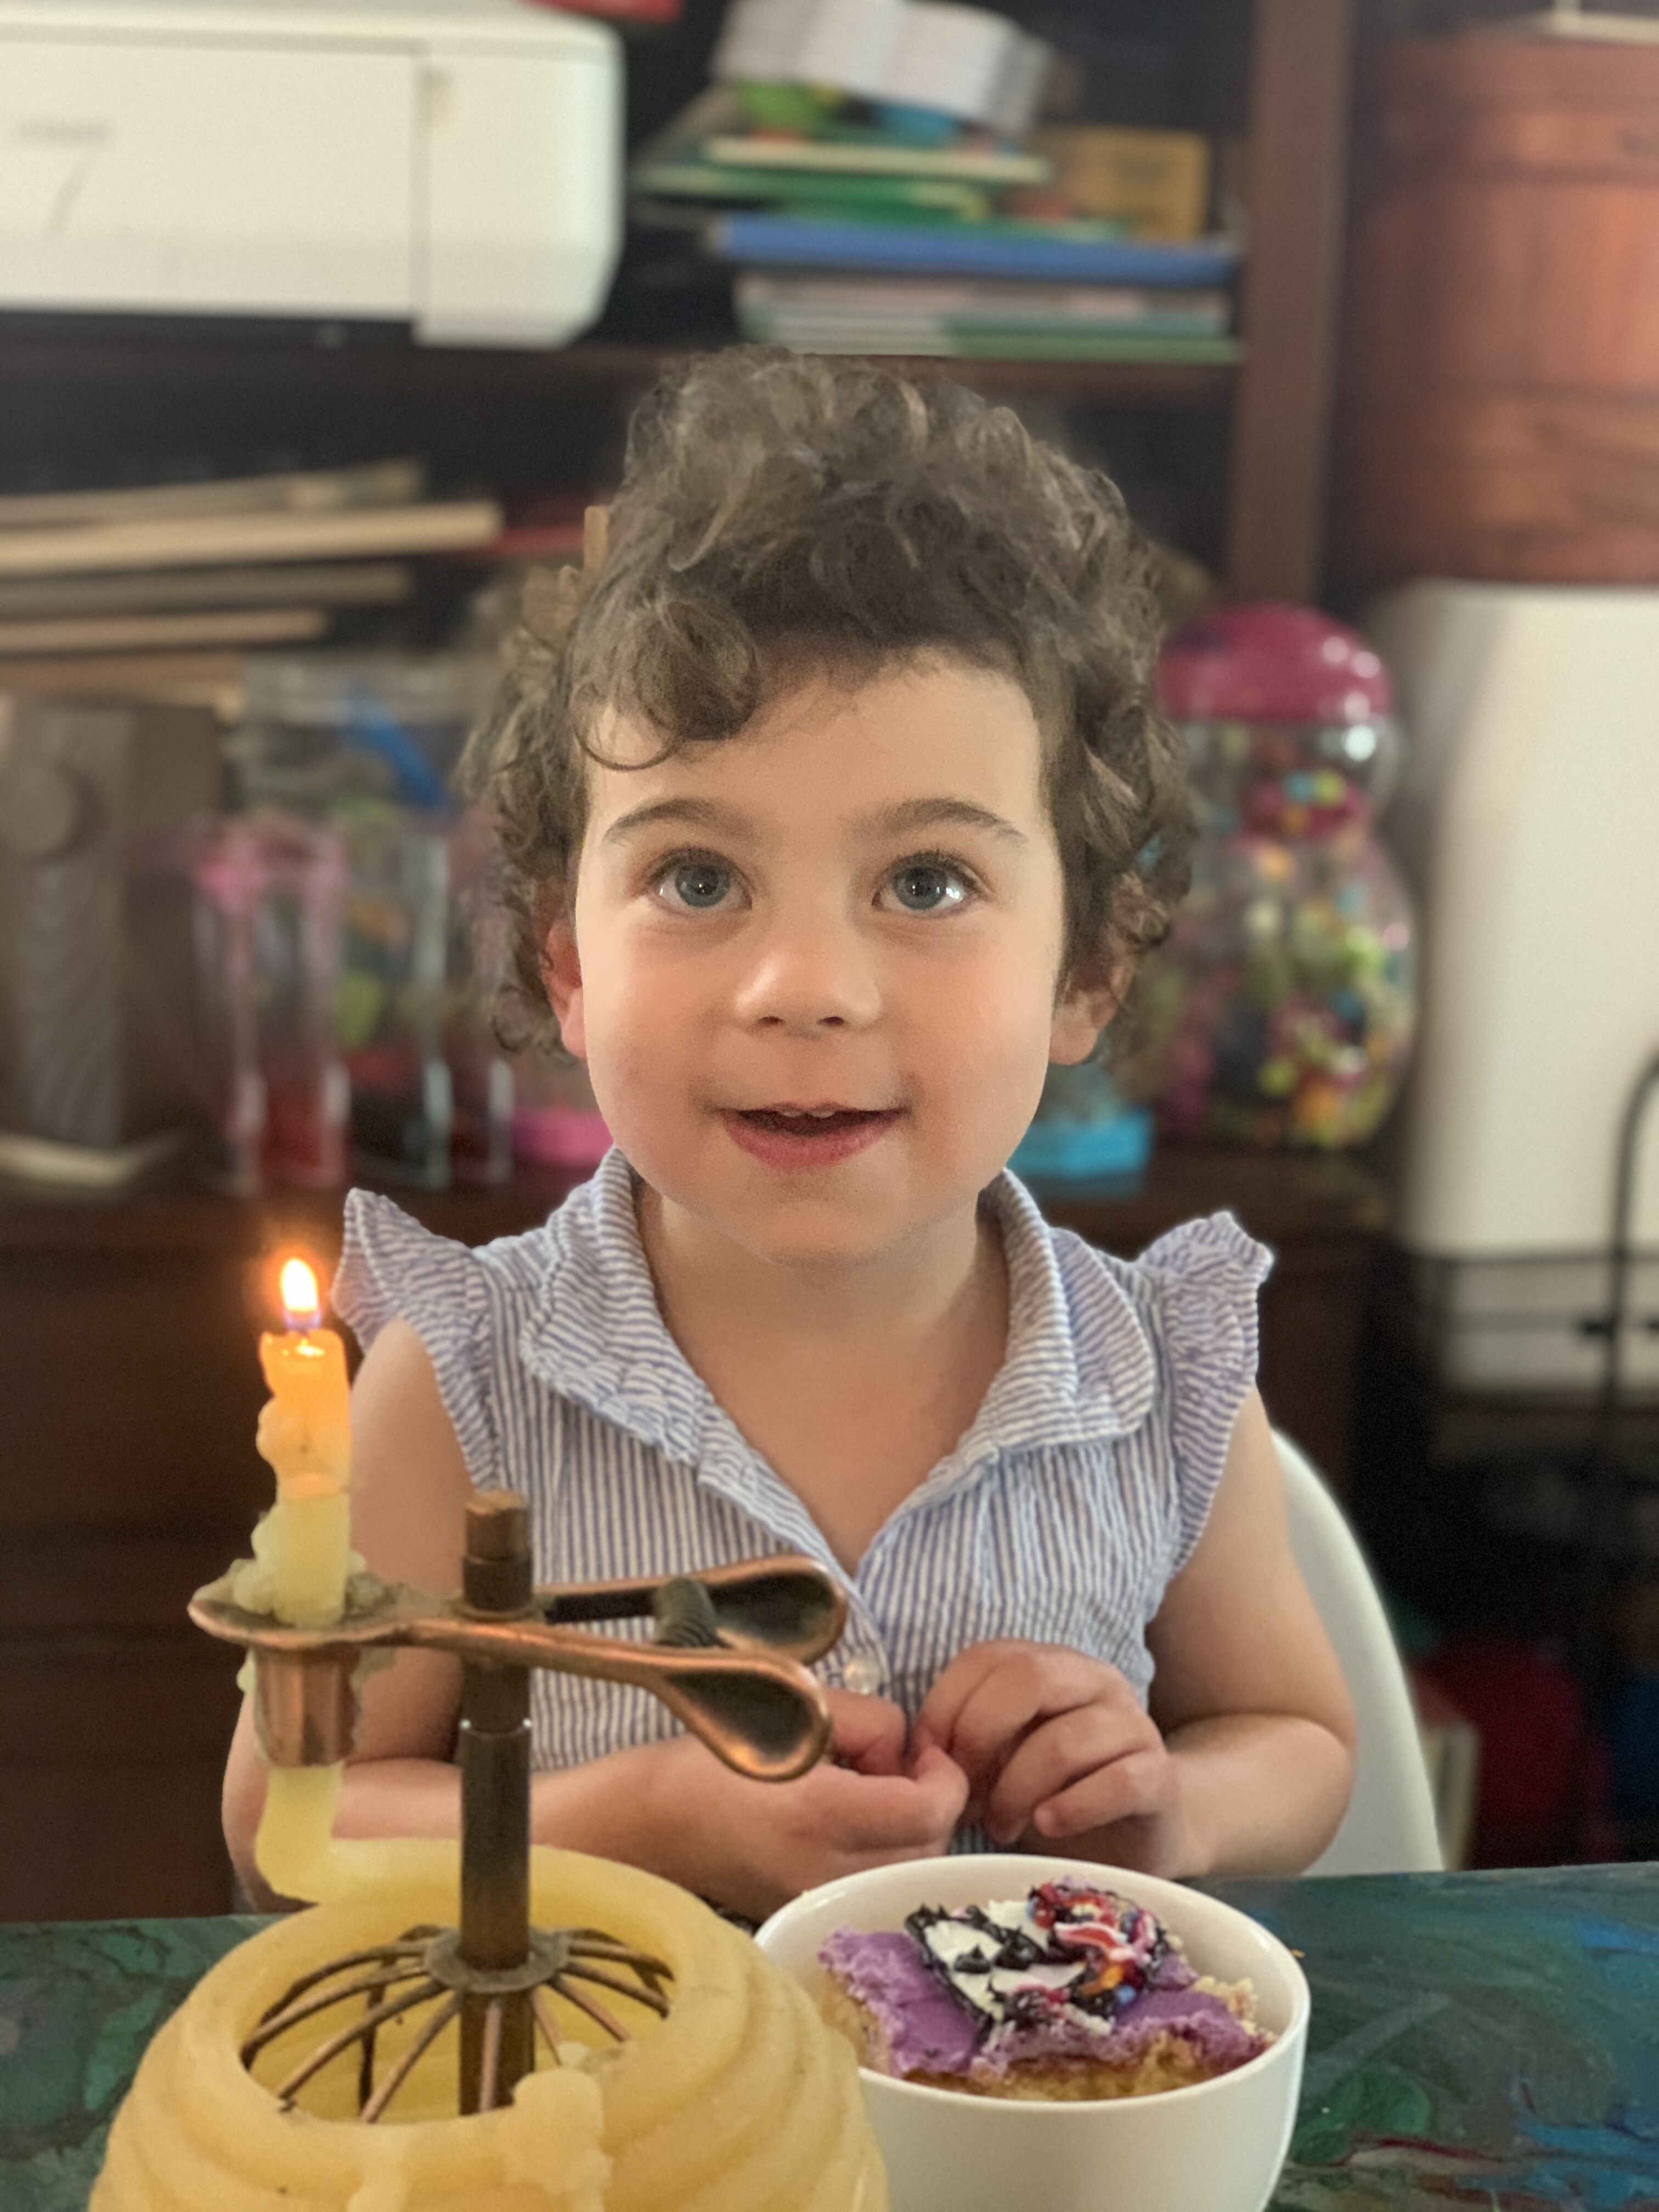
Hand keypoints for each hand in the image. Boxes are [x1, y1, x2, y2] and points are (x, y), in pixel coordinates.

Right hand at [650, 1689, 968, 1920]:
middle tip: (893, 1764)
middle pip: (929, 1849)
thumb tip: (906, 1752)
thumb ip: (871, 1724)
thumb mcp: (797, 1712)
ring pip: (908, 1874)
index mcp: (822, 1816)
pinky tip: (846, 1825)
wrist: (645, 1822)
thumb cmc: (713, 1755)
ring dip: (909, 1832)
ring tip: (866, 1793)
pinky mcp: (807, 1918)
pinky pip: (874, 1889)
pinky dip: (880, 1856)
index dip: (946, 1775)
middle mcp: (828, 1874)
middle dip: (930, 1802)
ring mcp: (818, 1905)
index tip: (924, 1747)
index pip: (929, 1811)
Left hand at [916, 1641, 1189, 1875]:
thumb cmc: (1053, 1792)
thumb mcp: (1001, 1758)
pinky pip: (1117, 1782)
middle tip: (963, 1794)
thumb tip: (918, 1758)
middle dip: (980, 1736)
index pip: (986, 1657)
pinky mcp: (1158, 1777)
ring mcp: (1132, 1725)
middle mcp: (1094, 1681)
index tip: (927, 1763)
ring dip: (1017, 1790)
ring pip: (1065, 1740)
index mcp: (1049, 1665)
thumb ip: (967, 1741)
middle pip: (1029, 1677)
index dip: (946, 1706)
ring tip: (999, 1827)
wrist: (1138, 1834)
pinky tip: (1046, 1827)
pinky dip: (1072, 1807)